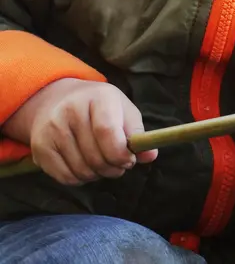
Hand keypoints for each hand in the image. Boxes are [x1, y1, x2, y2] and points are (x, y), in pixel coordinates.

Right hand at [5, 78, 156, 184]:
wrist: (56, 100)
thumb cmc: (99, 107)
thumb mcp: (123, 110)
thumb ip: (137, 133)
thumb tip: (151, 156)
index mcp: (98, 97)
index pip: (107, 131)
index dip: (120, 153)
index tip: (129, 161)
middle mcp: (71, 111)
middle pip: (95, 156)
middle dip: (113, 168)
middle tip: (119, 166)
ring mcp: (52, 130)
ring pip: (81, 170)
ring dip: (98, 175)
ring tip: (104, 166)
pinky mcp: (40, 148)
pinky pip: (64, 177)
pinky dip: (80, 180)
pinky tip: (87, 169)